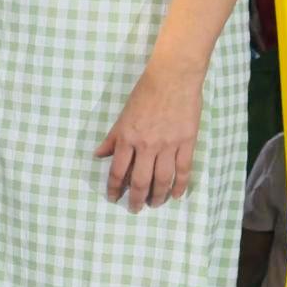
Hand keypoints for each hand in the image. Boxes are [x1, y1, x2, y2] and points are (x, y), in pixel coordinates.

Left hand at [97, 65, 200, 209]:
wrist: (173, 78)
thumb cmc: (145, 93)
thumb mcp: (122, 115)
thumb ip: (112, 138)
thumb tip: (98, 155)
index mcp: (127, 138)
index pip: (118, 171)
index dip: (114, 188)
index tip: (113, 198)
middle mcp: (146, 145)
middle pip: (140, 181)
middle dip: (135, 199)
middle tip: (134, 209)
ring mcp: (168, 145)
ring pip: (162, 179)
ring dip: (157, 196)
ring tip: (154, 204)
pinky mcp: (187, 142)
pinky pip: (184, 170)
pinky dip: (180, 186)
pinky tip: (176, 196)